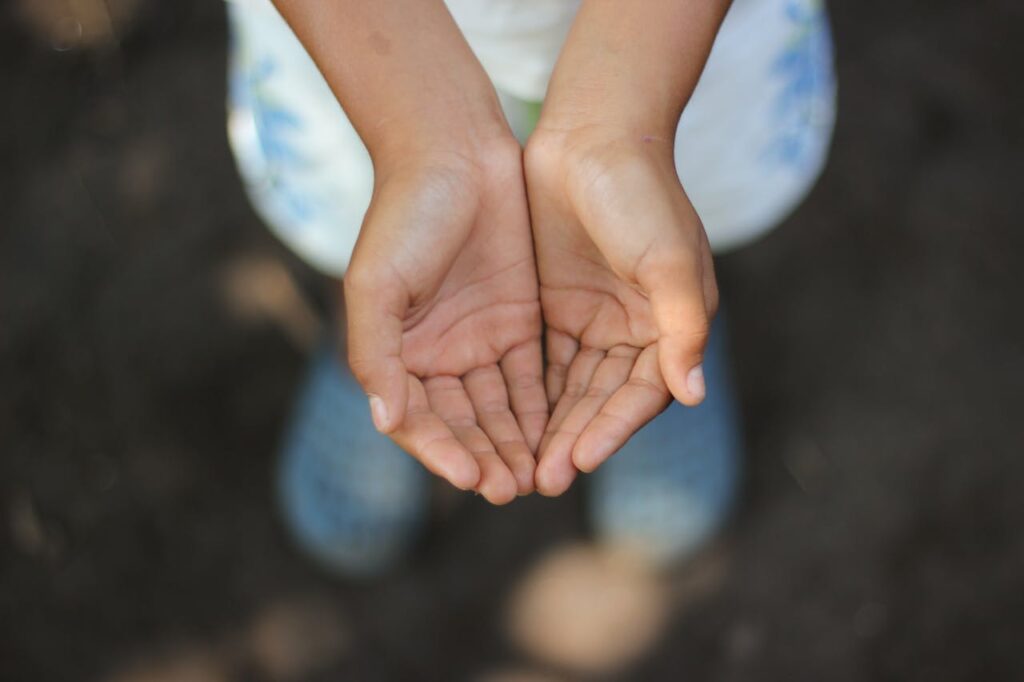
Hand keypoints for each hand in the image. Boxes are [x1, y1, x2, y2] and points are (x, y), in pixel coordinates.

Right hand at [343, 140, 547, 504]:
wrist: (453, 151)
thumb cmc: (403, 217)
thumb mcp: (376, 286)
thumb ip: (377, 356)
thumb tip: (385, 421)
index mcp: (396, 353)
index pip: (420, 419)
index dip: (444, 451)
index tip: (473, 477)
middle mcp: (437, 355)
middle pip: (463, 422)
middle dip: (487, 456)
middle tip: (514, 489)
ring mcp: (479, 339)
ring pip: (500, 406)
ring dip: (516, 442)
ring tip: (537, 476)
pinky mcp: (519, 320)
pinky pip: (531, 375)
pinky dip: (541, 407)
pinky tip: (556, 434)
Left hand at [524, 127, 718, 495]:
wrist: (594, 132)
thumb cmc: (640, 192)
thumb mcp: (669, 259)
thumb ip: (683, 327)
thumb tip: (693, 395)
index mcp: (670, 325)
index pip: (639, 394)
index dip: (609, 430)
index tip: (577, 462)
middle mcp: (633, 330)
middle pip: (600, 400)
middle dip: (572, 439)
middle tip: (538, 481)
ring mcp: (591, 318)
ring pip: (567, 387)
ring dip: (547, 426)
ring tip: (518, 467)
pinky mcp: (553, 304)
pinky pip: (539, 359)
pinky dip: (526, 391)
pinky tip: (503, 422)